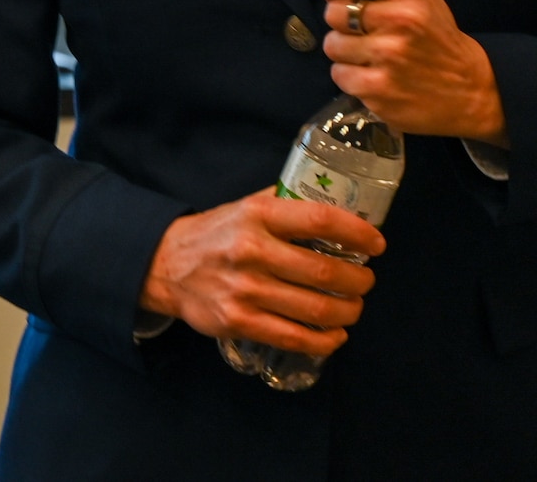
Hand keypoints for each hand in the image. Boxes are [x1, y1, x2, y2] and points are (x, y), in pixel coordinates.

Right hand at [138, 188, 382, 355]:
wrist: (164, 264)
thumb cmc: (216, 233)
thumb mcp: (245, 206)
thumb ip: (286, 204)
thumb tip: (338, 201)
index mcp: (256, 215)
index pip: (320, 220)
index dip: (357, 233)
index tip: (376, 245)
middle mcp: (251, 250)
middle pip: (325, 273)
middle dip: (359, 282)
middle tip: (364, 282)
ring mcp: (244, 289)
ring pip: (317, 309)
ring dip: (348, 312)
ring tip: (352, 308)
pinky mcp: (238, 321)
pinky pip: (296, 338)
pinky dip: (326, 340)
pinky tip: (334, 334)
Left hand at [315, 0, 507, 145]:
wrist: (471, 88)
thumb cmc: (433, 35)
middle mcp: (400, 20)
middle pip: (332, 12)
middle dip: (343, 22)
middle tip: (370, 31)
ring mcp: (390, 56)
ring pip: (332, 45)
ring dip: (347, 52)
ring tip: (376, 55)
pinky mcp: (379, 88)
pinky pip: (339, 75)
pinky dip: (352, 77)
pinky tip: (376, 76)